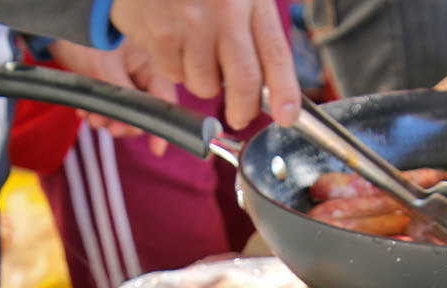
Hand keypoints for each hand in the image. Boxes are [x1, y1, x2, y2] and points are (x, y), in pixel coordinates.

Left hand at [49, 38, 176, 155]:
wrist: (58, 29)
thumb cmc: (87, 41)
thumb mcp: (107, 69)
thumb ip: (123, 96)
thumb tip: (135, 124)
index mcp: (149, 66)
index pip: (163, 101)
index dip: (161, 126)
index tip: (157, 149)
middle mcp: (140, 75)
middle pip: (142, 113)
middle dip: (124, 124)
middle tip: (108, 127)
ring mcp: (124, 81)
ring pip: (123, 114)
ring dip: (107, 120)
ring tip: (90, 117)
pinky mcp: (108, 86)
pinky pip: (108, 108)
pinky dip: (97, 112)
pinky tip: (84, 110)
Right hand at [108, 0, 299, 129]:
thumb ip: (256, 26)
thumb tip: (271, 83)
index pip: (275, 54)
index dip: (285, 92)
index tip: (287, 116)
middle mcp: (223, 11)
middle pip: (244, 82)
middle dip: (244, 109)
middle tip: (240, 114)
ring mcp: (189, 24)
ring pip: (205, 85)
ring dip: (204, 79)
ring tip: (197, 49)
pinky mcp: (159, 34)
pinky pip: (173, 74)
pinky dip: (175, 66)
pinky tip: (173, 38)